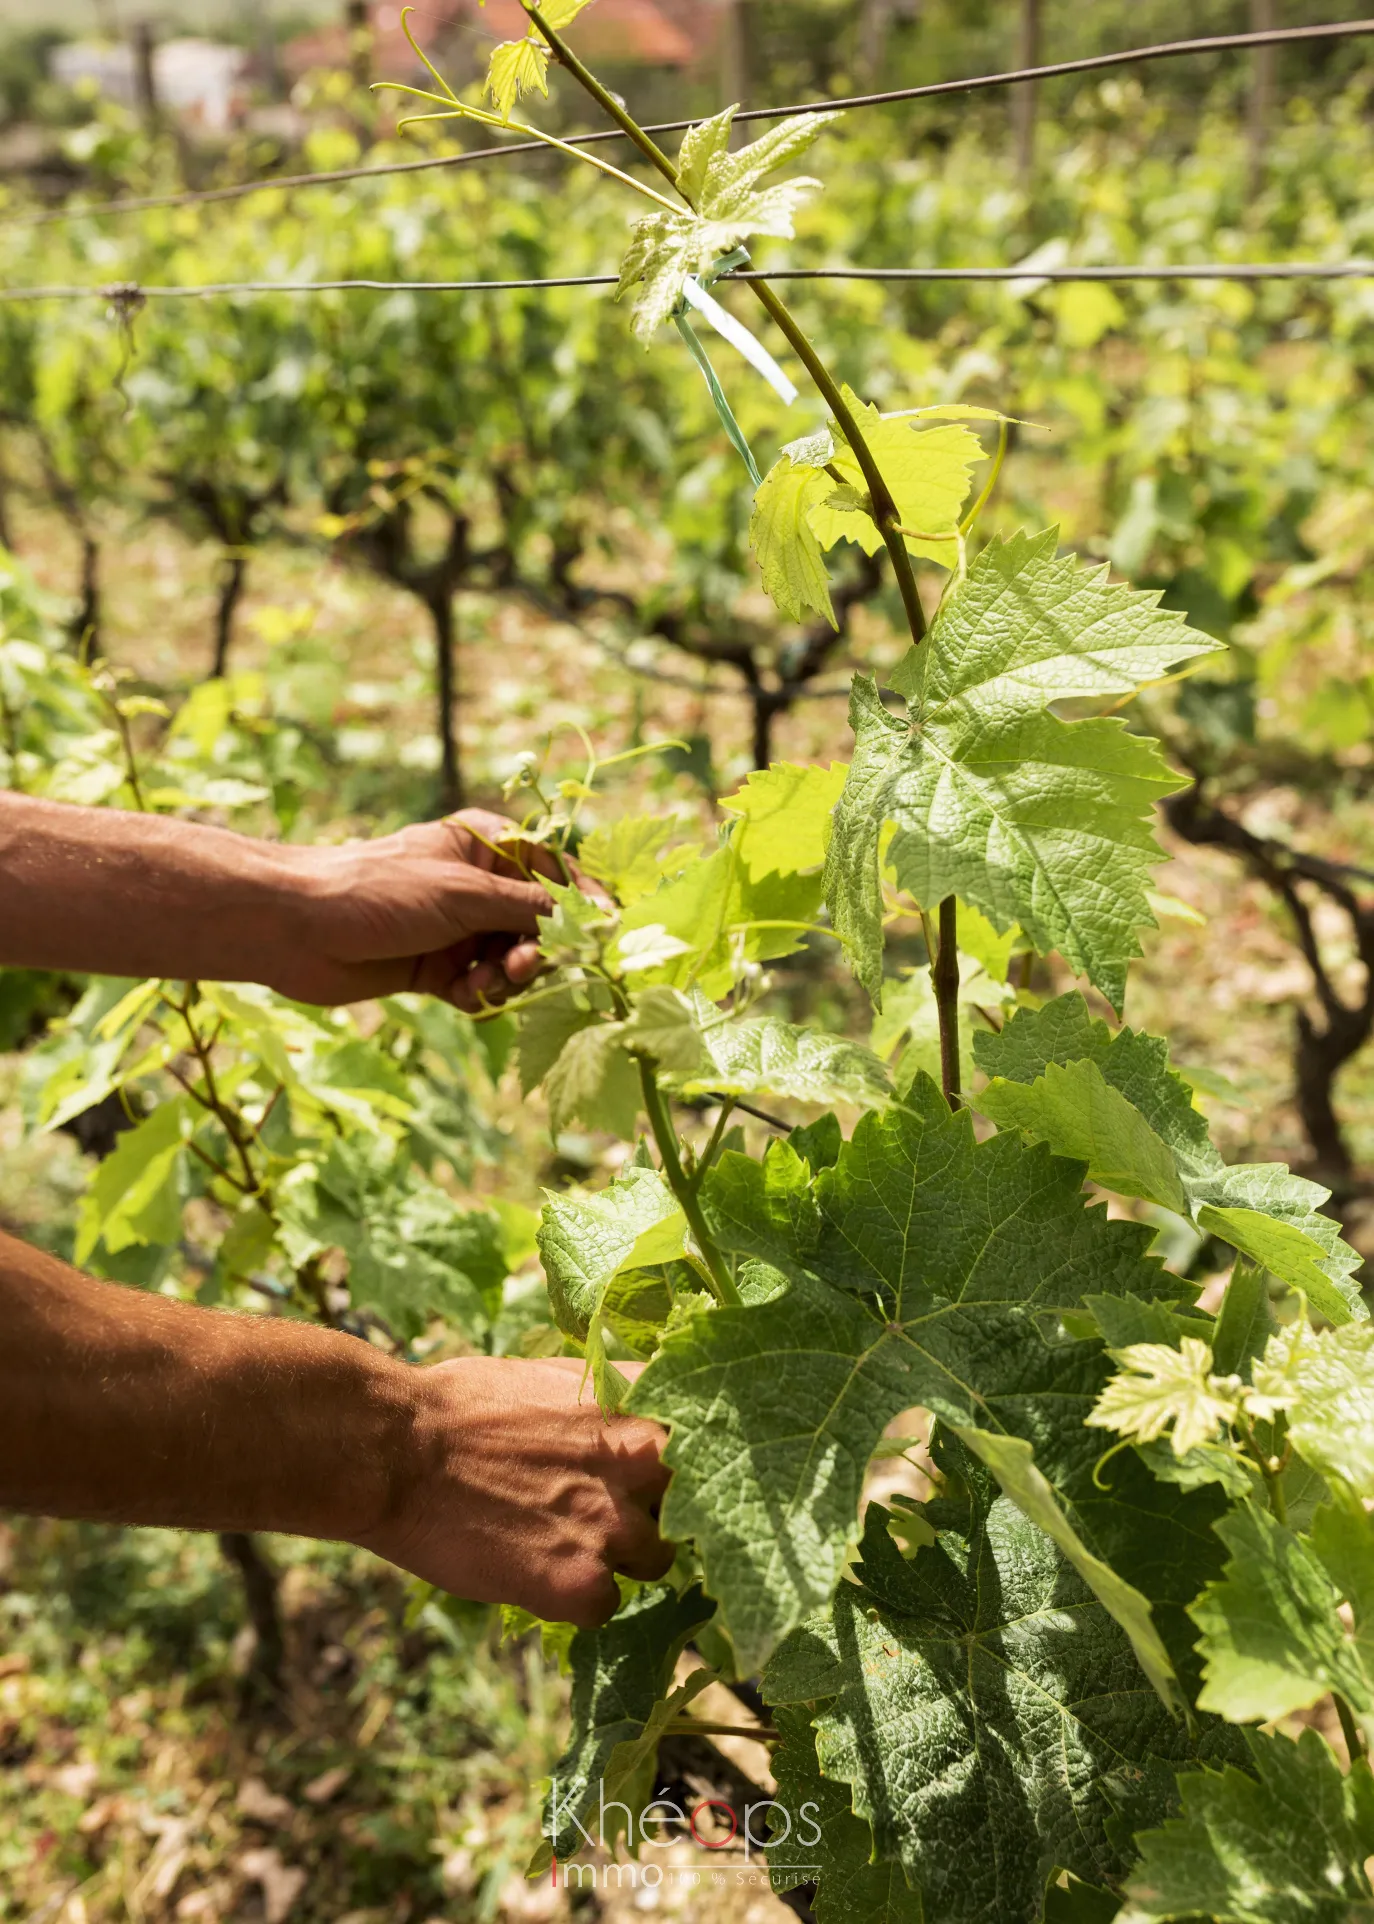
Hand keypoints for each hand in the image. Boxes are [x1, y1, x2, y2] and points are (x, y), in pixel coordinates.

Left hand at [275, 809, 576, 1010]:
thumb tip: (589, 919)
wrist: (297, 927)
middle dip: (539, 948)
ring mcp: (457, 928)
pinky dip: (478, 994)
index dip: (582, 900)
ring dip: (507, 975)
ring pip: (512, 959)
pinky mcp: (437, 968)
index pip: (554, 870)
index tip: (604, 931)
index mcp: (486, 846)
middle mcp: (477, 886)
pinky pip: (480, 986)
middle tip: (526, 964)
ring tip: (487, 979)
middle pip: (539, 923)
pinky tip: (460, 994)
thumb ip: (529, 909)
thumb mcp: (463, 894)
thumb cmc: (379, 890)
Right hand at [360, 1356, 672, 1625]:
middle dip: (662, 1508)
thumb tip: (629, 1412)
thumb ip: (605, 1401)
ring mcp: (616, 1525)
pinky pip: (607, 1607)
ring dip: (620, 1558)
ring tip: (563, 1542)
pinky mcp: (582, 1584)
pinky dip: (576, 1599)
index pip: (705, 1431)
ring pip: (658, 1560)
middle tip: (615, 1512)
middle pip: (695, 1500)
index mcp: (635, 1403)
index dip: (689, 1455)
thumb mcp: (551, 1376)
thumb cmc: (459, 1403)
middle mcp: (640, 1462)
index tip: (669, 1468)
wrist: (397, 1451)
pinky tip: (535, 1574)